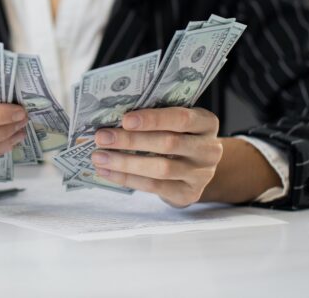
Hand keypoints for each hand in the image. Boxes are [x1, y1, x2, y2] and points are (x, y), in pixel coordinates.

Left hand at [91, 107, 222, 207]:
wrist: (196, 167)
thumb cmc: (178, 135)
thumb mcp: (175, 121)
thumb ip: (155, 117)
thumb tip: (112, 114)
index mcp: (206, 123)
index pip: (181, 118)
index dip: (153, 119)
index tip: (125, 119)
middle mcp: (209, 149)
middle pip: (168, 144)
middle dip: (131, 140)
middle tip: (102, 137)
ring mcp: (201, 174)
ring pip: (160, 168)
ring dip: (125, 162)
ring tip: (99, 157)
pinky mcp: (188, 194)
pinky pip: (154, 187)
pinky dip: (127, 179)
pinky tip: (107, 172)